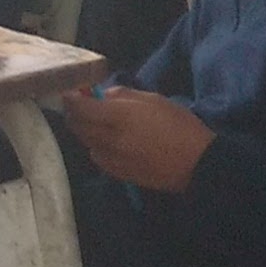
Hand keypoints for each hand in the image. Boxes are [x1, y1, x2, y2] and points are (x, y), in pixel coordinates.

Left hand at [57, 87, 217, 193]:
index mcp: (118, 116)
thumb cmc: (179, 125)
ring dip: (85, 131)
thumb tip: (105, 95)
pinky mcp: (117, 173)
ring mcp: (111, 158)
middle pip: (77, 126)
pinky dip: (96, 146)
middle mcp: (108, 138)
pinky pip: (97, 157)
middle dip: (74, 114)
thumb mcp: (155, 99)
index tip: (70, 93)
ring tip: (94, 123)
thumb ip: (125, 95)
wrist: (195, 163)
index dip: (71, 99)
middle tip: (78, 106)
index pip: (81, 107)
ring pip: (86, 142)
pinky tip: (107, 142)